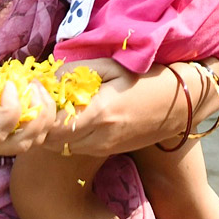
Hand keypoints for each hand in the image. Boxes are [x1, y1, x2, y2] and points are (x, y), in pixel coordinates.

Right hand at [0, 48, 56, 154]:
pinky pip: (27, 136)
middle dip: (36, 115)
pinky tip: (35, 93)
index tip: (11, 82)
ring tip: (35, 86)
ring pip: (27, 143)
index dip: (11, 109)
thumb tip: (0, 78)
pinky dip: (39, 118)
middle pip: (16, 144)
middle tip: (32, 84)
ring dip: (41, 117)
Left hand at [42, 59, 161, 156]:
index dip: (41, 112)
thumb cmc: (143, 78)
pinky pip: (77, 148)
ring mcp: (104, 149)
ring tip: (58, 107)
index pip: (52, 126)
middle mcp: (99, 138)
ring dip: (54, 130)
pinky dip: (68, 135)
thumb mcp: (111, 66)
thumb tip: (49, 78)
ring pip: (62, 147)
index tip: (40, 94)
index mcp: (99, 113)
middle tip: (45, 101)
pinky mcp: (108, 152)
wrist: (178, 105)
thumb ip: (77, 71)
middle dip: (43, 123)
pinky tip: (74, 116)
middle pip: (52, 141)